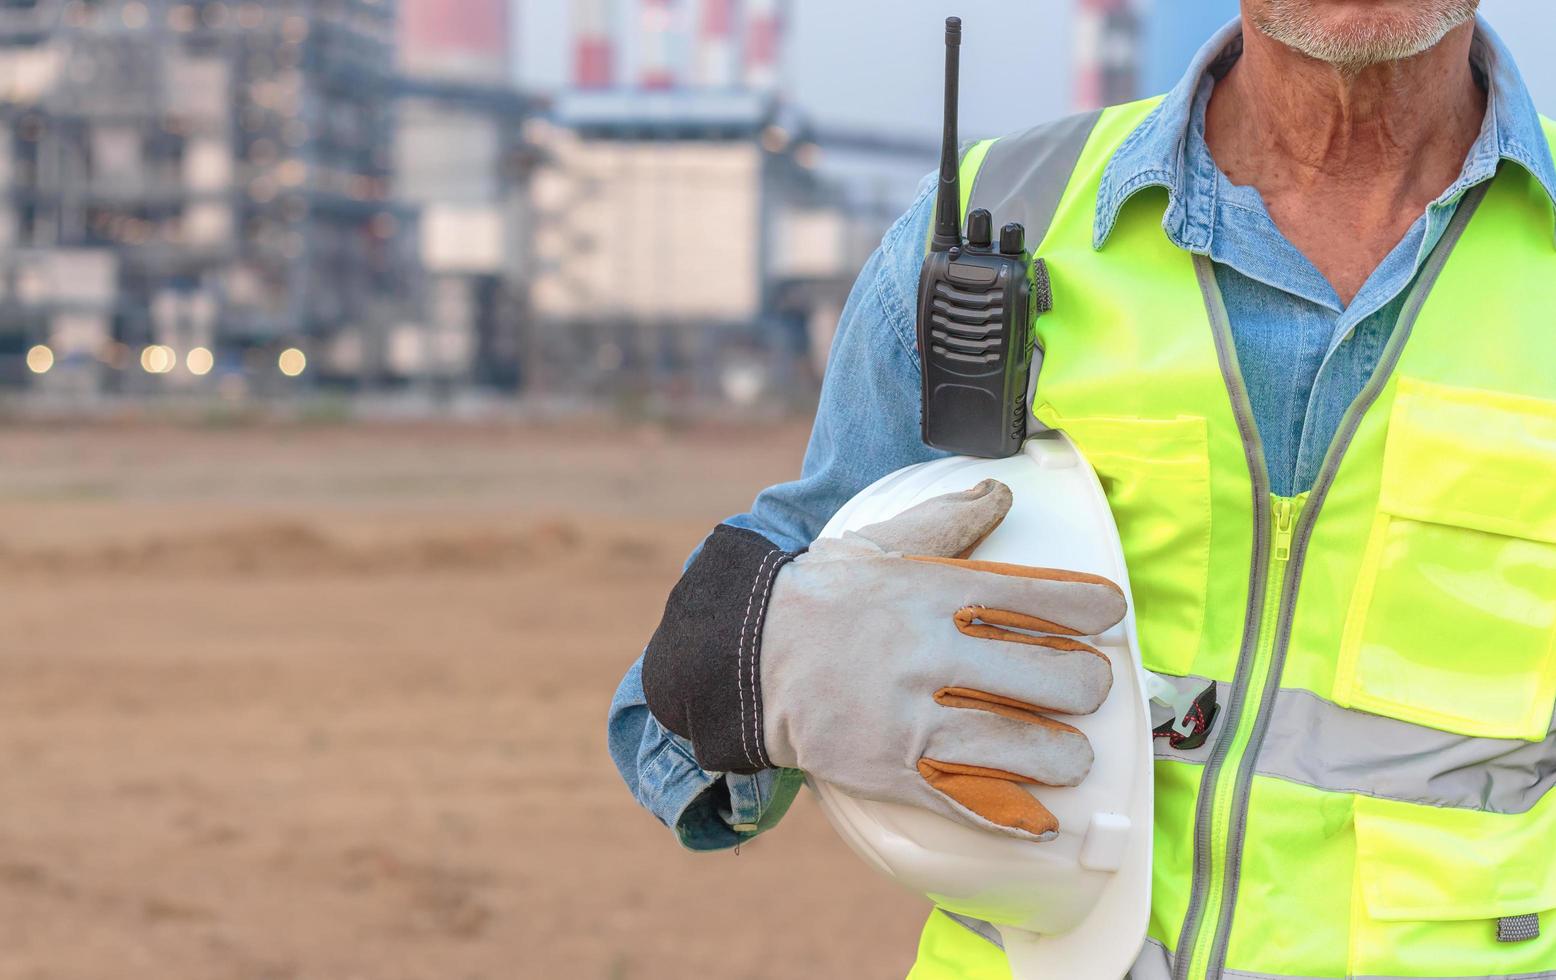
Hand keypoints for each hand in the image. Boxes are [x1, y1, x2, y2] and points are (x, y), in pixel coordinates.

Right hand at [757, 480, 1125, 840]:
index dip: (1091, 607)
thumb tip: (1001, 496)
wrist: (742, 658)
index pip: (1040, 598)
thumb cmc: (815, 598)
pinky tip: (1042, 823)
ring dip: (1061, 757)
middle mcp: (932, 657)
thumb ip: (945, 522)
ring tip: (1071, 757)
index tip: (1109, 613)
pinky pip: (965, 803)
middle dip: (1084, 686)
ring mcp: (912, 720)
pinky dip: (1010, 818)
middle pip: (1048, 679)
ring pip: (1018, 747)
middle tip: (1085, 689)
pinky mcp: (891, 771)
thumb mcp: (877, 545)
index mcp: (935, 596)